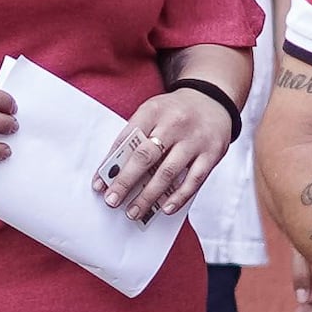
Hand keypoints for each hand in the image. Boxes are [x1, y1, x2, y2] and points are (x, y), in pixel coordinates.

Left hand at [91, 85, 235, 224]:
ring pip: (168, 172)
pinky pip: (194, 180)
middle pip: (145, 156)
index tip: (99, 186)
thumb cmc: (175, 112)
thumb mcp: (153, 113)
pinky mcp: (212, 153)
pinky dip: (179, 197)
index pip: (127, 139)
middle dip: (126, 182)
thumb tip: (113, 172)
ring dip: (148, 196)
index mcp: (154, 110)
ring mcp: (195, 139)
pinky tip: (165, 208)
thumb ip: (135, 136)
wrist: (213, 100)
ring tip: (134, 211)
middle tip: (112, 201)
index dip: (111, 164)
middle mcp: (175, 123)